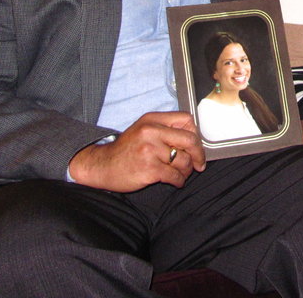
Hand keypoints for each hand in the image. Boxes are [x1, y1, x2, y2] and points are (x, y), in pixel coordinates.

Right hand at [69, 111, 205, 191]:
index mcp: (152, 120)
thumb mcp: (143, 130)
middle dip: (198, 154)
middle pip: (189, 140)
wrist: (102, 165)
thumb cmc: (126, 149)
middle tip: (199, 164)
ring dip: (187, 170)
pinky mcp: (149, 169)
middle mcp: (151, 132)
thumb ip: (165, 129)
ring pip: (184, 160)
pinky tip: (175, 181)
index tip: (196, 145)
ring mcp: (150, 150)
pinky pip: (175, 176)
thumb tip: (193, 138)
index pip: (186, 120)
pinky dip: (179, 181)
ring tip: (182, 173)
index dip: (195, 133)